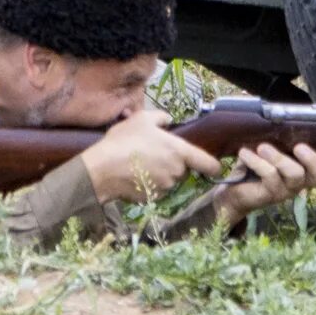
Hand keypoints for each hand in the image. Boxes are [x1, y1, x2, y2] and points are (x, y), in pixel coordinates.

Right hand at [77, 108, 225, 203]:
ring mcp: (165, 186)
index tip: (210, 166)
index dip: (213, 166)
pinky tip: (134, 174)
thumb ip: (161, 117)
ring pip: (170, 179)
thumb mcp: (142, 119)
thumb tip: (169, 120)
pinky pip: (157, 189)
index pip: (209, 164)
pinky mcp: (153, 197)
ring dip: (161, 173)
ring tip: (140, 162)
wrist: (102, 169)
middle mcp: (177, 172)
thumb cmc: (124, 141)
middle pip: (184, 170)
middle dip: (173, 163)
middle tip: (153, 153)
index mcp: (179, 152)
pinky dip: (149, 183)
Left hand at [211, 143, 315, 223]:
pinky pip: (270, 177)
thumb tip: (292, 115)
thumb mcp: (269, 145)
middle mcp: (302, 180)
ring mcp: (288, 189)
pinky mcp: (271, 194)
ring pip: (294, 174)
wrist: (232, 189)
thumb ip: (282, 135)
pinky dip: (258, 163)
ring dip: (278, 157)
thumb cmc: (254, 163)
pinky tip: (246, 154)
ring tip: (262, 146)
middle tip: (300, 146)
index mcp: (305, 167)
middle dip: (314, 160)